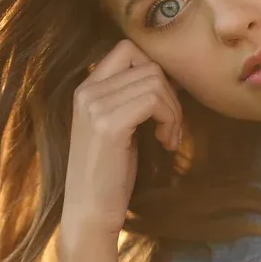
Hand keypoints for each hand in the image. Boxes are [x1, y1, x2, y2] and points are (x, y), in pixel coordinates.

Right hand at [61, 38, 183, 240]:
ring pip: (155, 82)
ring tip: (169, 138)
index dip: (154, 71)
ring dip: (173, 111)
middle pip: (148, 65)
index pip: (127, 49)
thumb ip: (130, 98)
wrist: (89, 212)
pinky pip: (154, 101)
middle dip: (170, 95)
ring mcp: (95, 106)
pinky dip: (170, 120)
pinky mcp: (109, 125)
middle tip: (172, 128)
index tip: (162, 103)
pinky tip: (166, 143)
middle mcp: (87, 91)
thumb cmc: (108, 174)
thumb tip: (168, 78)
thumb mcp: (117, 126)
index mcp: (86, 88)